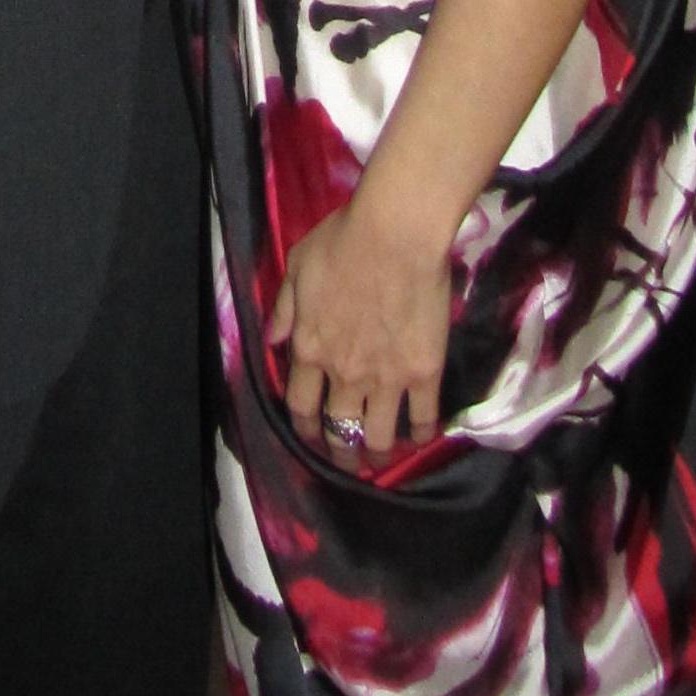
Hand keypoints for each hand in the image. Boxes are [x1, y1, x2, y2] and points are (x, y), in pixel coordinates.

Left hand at [267, 194, 454, 461]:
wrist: (395, 234)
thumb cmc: (343, 240)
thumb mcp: (297, 266)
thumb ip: (284, 308)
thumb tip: (272, 341)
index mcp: (310, 349)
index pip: (299, 405)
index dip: (304, 427)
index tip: (311, 435)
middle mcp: (344, 374)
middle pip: (338, 429)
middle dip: (340, 451)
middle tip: (346, 461)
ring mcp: (385, 379)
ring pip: (377, 436)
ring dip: (376, 454)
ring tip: (379, 460)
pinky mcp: (423, 374)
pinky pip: (422, 418)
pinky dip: (421, 434)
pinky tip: (420, 438)